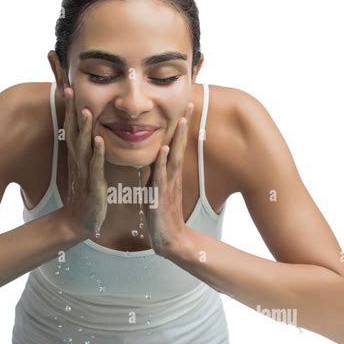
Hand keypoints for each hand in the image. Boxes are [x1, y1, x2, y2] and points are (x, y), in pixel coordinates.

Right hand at [63, 86, 107, 238]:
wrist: (81, 221)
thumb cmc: (87, 192)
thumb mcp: (85, 167)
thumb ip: (86, 150)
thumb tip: (89, 133)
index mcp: (77, 155)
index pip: (71, 127)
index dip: (69, 107)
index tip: (67, 85)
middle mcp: (78, 161)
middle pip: (73, 131)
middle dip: (71, 110)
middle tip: (68, 88)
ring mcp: (85, 172)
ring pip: (84, 146)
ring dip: (85, 128)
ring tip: (87, 109)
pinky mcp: (94, 185)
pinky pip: (96, 167)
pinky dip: (98, 153)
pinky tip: (100, 141)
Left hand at [144, 102, 193, 255]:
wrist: (169, 239)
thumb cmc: (161, 214)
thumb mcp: (156, 189)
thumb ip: (156, 173)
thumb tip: (153, 158)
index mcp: (169, 173)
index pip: (175, 145)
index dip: (180, 127)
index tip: (184, 107)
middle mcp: (171, 176)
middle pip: (179, 146)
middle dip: (184, 125)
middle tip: (190, 103)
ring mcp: (167, 186)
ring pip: (173, 158)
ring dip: (177, 139)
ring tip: (181, 120)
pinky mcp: (160, 197)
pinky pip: (161, 177)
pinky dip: (162, 163)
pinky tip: (164, 150)